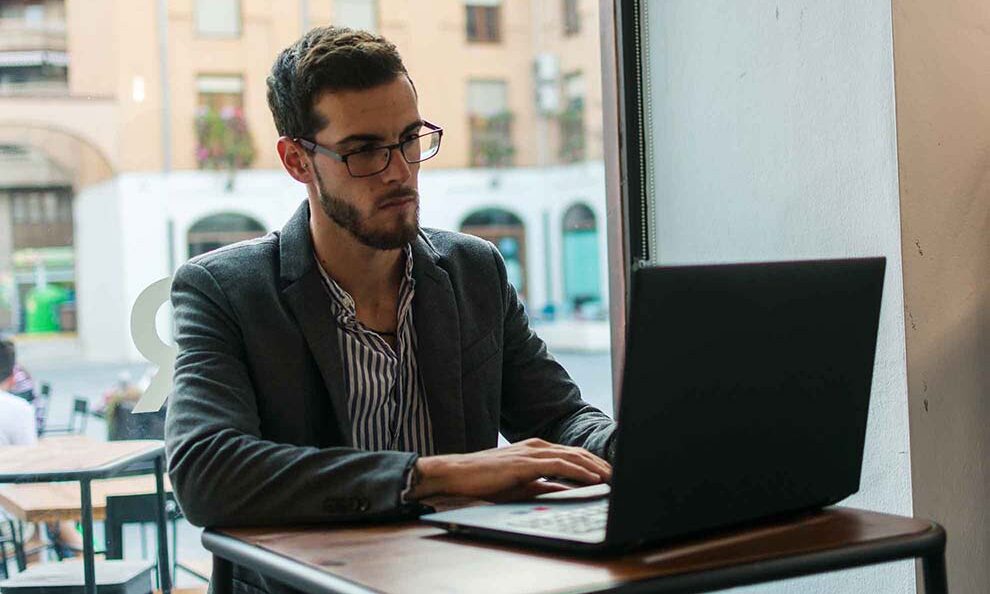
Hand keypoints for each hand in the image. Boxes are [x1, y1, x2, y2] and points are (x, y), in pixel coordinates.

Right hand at [408, 438, 611, 501]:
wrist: (458, 473)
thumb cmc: (486, 481)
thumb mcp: (522, 485)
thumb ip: (546, 486)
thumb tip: (569, 492)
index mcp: (536, 449)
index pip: (573, 453)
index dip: (594, 462)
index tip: (611, 474)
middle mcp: (537, 446)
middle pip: (578, 452)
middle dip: (601, 464)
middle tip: (620, 475)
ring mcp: (531, 452)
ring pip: (573, 457)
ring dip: (596, 467)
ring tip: (613, 478)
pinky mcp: (525, 462)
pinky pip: (559, 466)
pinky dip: (579, 472)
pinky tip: (593, 479)